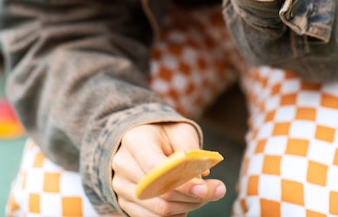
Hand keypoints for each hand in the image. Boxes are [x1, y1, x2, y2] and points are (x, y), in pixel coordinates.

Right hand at [111, 122, 225, 215]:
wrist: (141, 139)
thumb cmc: (164, 133)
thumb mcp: (180, 130)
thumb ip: (191, 149)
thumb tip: (203, 177)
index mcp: (135, 141)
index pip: (155, 168)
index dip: (181, 182)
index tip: (205, 187)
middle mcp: (123, 165)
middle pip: (159, 194)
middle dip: (192, 197)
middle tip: (217, 190)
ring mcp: (120, 186)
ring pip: (158, 211)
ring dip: (187, 207)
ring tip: (202, 194)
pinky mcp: (124, 202)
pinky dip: (175, 214)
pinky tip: (185, 201)